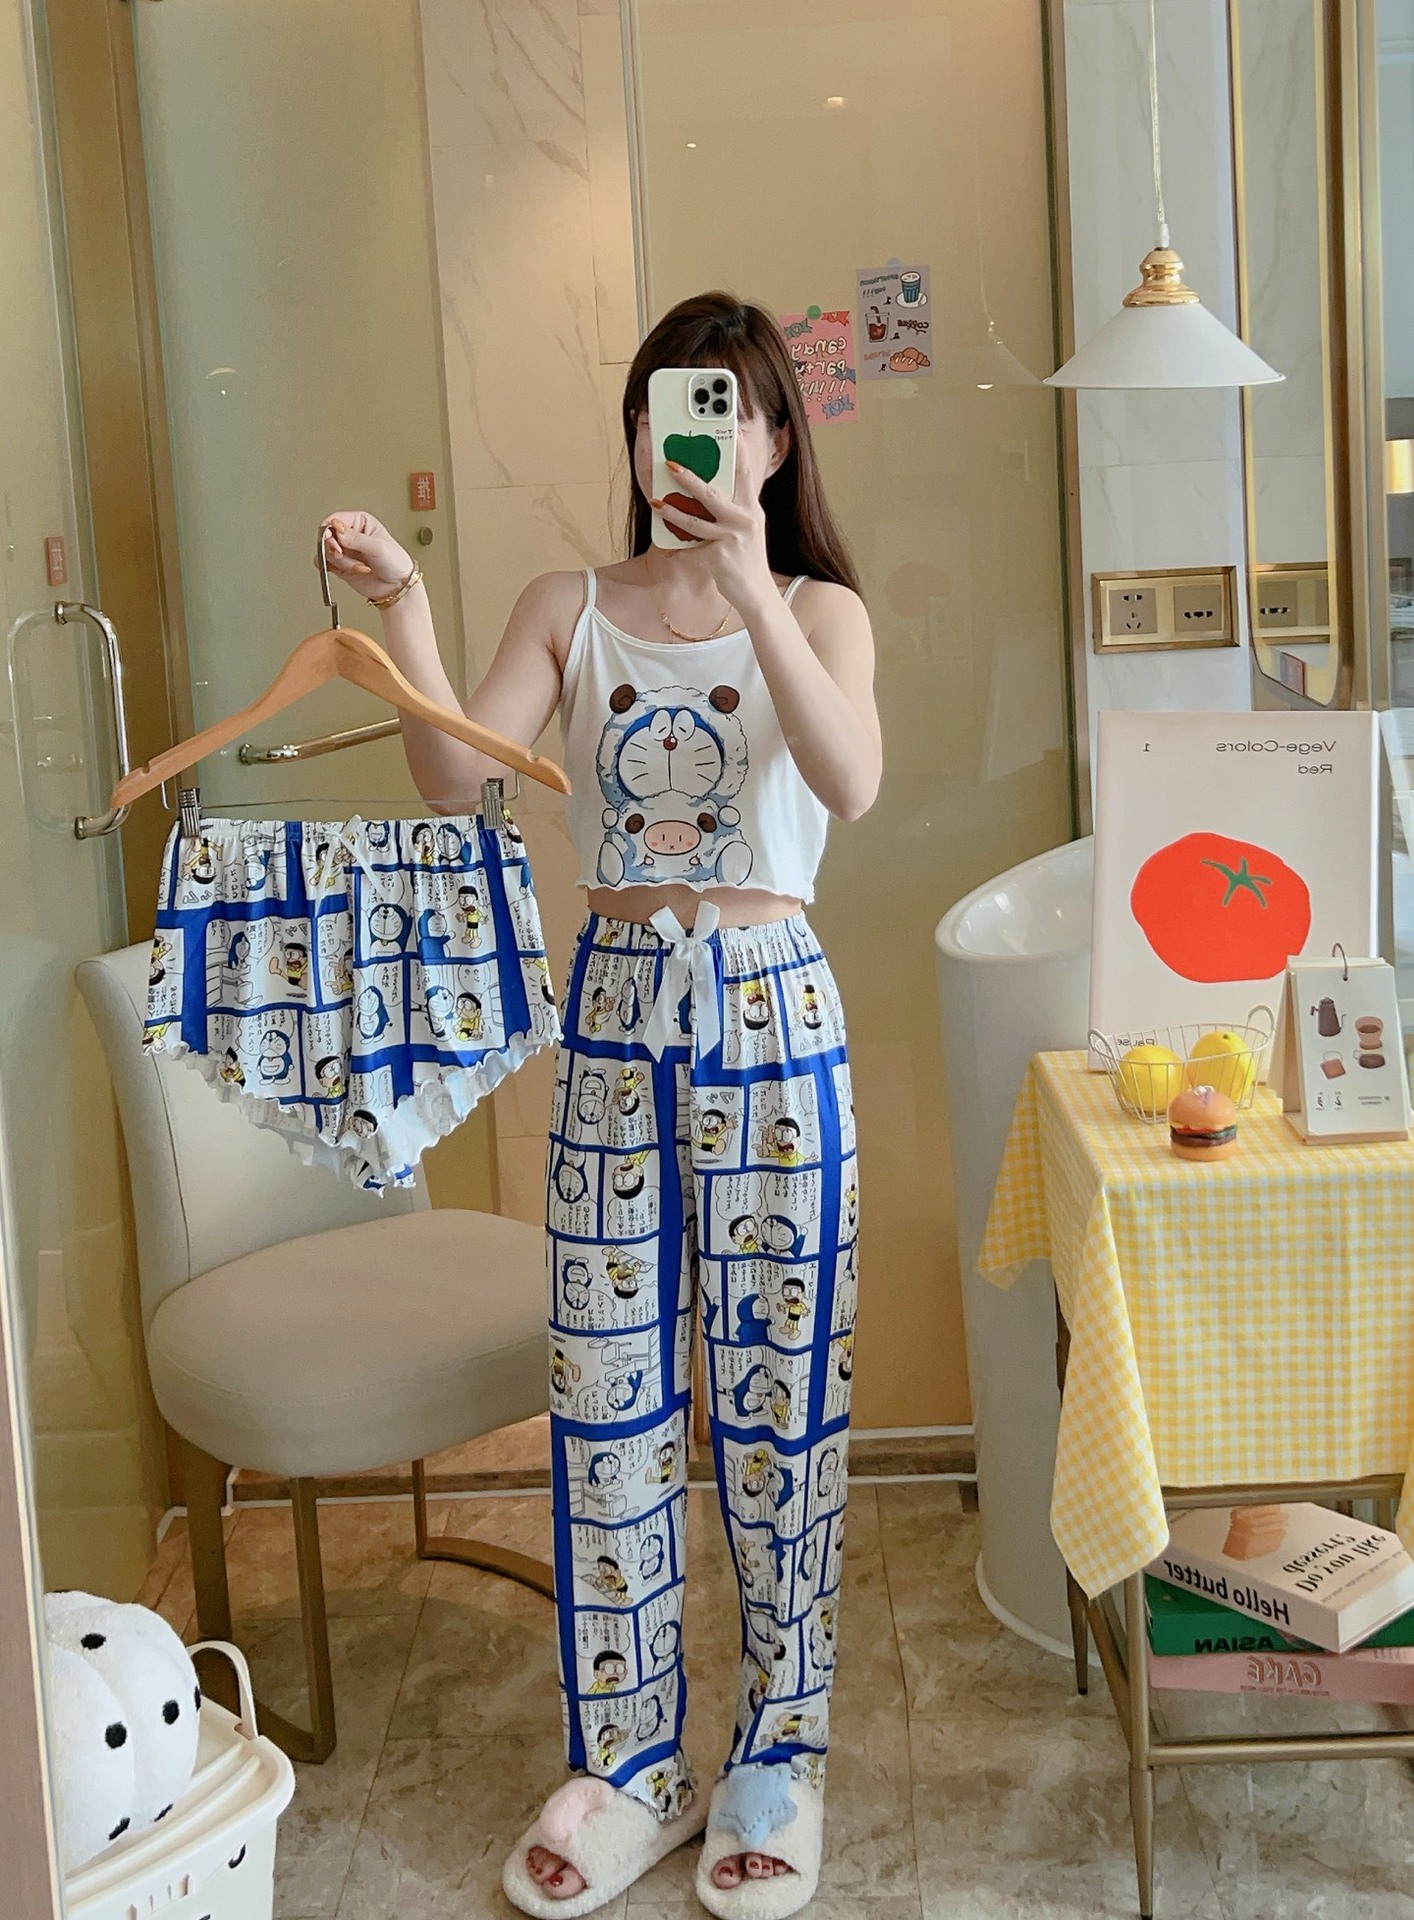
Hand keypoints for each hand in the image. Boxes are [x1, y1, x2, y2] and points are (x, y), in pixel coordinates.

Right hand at [318, 512, 413, 603]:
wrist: (398, 586)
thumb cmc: (396, 562)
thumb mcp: (378, 546)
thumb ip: (355, 538)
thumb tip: (336, 528)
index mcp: (360, 522)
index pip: (335, 519)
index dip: (330, 529)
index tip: (335, 540)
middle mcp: (350, 534)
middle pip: (326, 535)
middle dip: (334, 547)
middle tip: (342, 554)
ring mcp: (345, 550)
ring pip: (326, 551)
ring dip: (341, 562)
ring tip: (359, 567)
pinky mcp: (341, 565)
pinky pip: (325, 564)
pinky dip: (334, 569)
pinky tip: (349, 570)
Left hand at [652, 457, 776, 612]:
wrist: (757, 593)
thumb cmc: (747, 559)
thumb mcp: (747, 530)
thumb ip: (731, 511)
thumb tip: (705, 494)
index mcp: (751, 509)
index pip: (744, 474)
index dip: (738, 452)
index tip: (731, 431)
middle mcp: (744, 520)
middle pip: (712, 494)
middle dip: (689, 478)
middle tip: (670, 464)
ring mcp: (731, 539)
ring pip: (695, 522)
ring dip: (672, 512)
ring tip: (656, 503)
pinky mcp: (719, 558)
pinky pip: (692, 551)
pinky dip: (680, 553)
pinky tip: (671, 554)